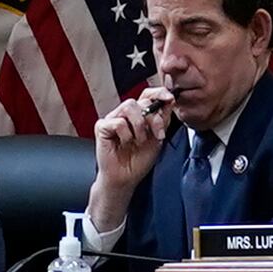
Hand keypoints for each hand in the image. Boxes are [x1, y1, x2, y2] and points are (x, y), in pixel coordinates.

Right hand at [86, 84, 172, 219]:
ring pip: (129, 106)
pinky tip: (124, 144)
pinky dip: (126, 135)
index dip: (158, 93)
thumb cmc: (139, 160)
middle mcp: (125, 114)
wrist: (125, 179)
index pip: (148, 94)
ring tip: (138, 141)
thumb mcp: (157, 138)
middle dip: (153, 119)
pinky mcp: (102, 126)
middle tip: (156, 135)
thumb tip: (170, 100)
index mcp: (139, 114)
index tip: (169, 97)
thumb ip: (163, 119)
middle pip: (141, 101)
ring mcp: (113, 118)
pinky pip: (118, 122)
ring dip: (139, 127)